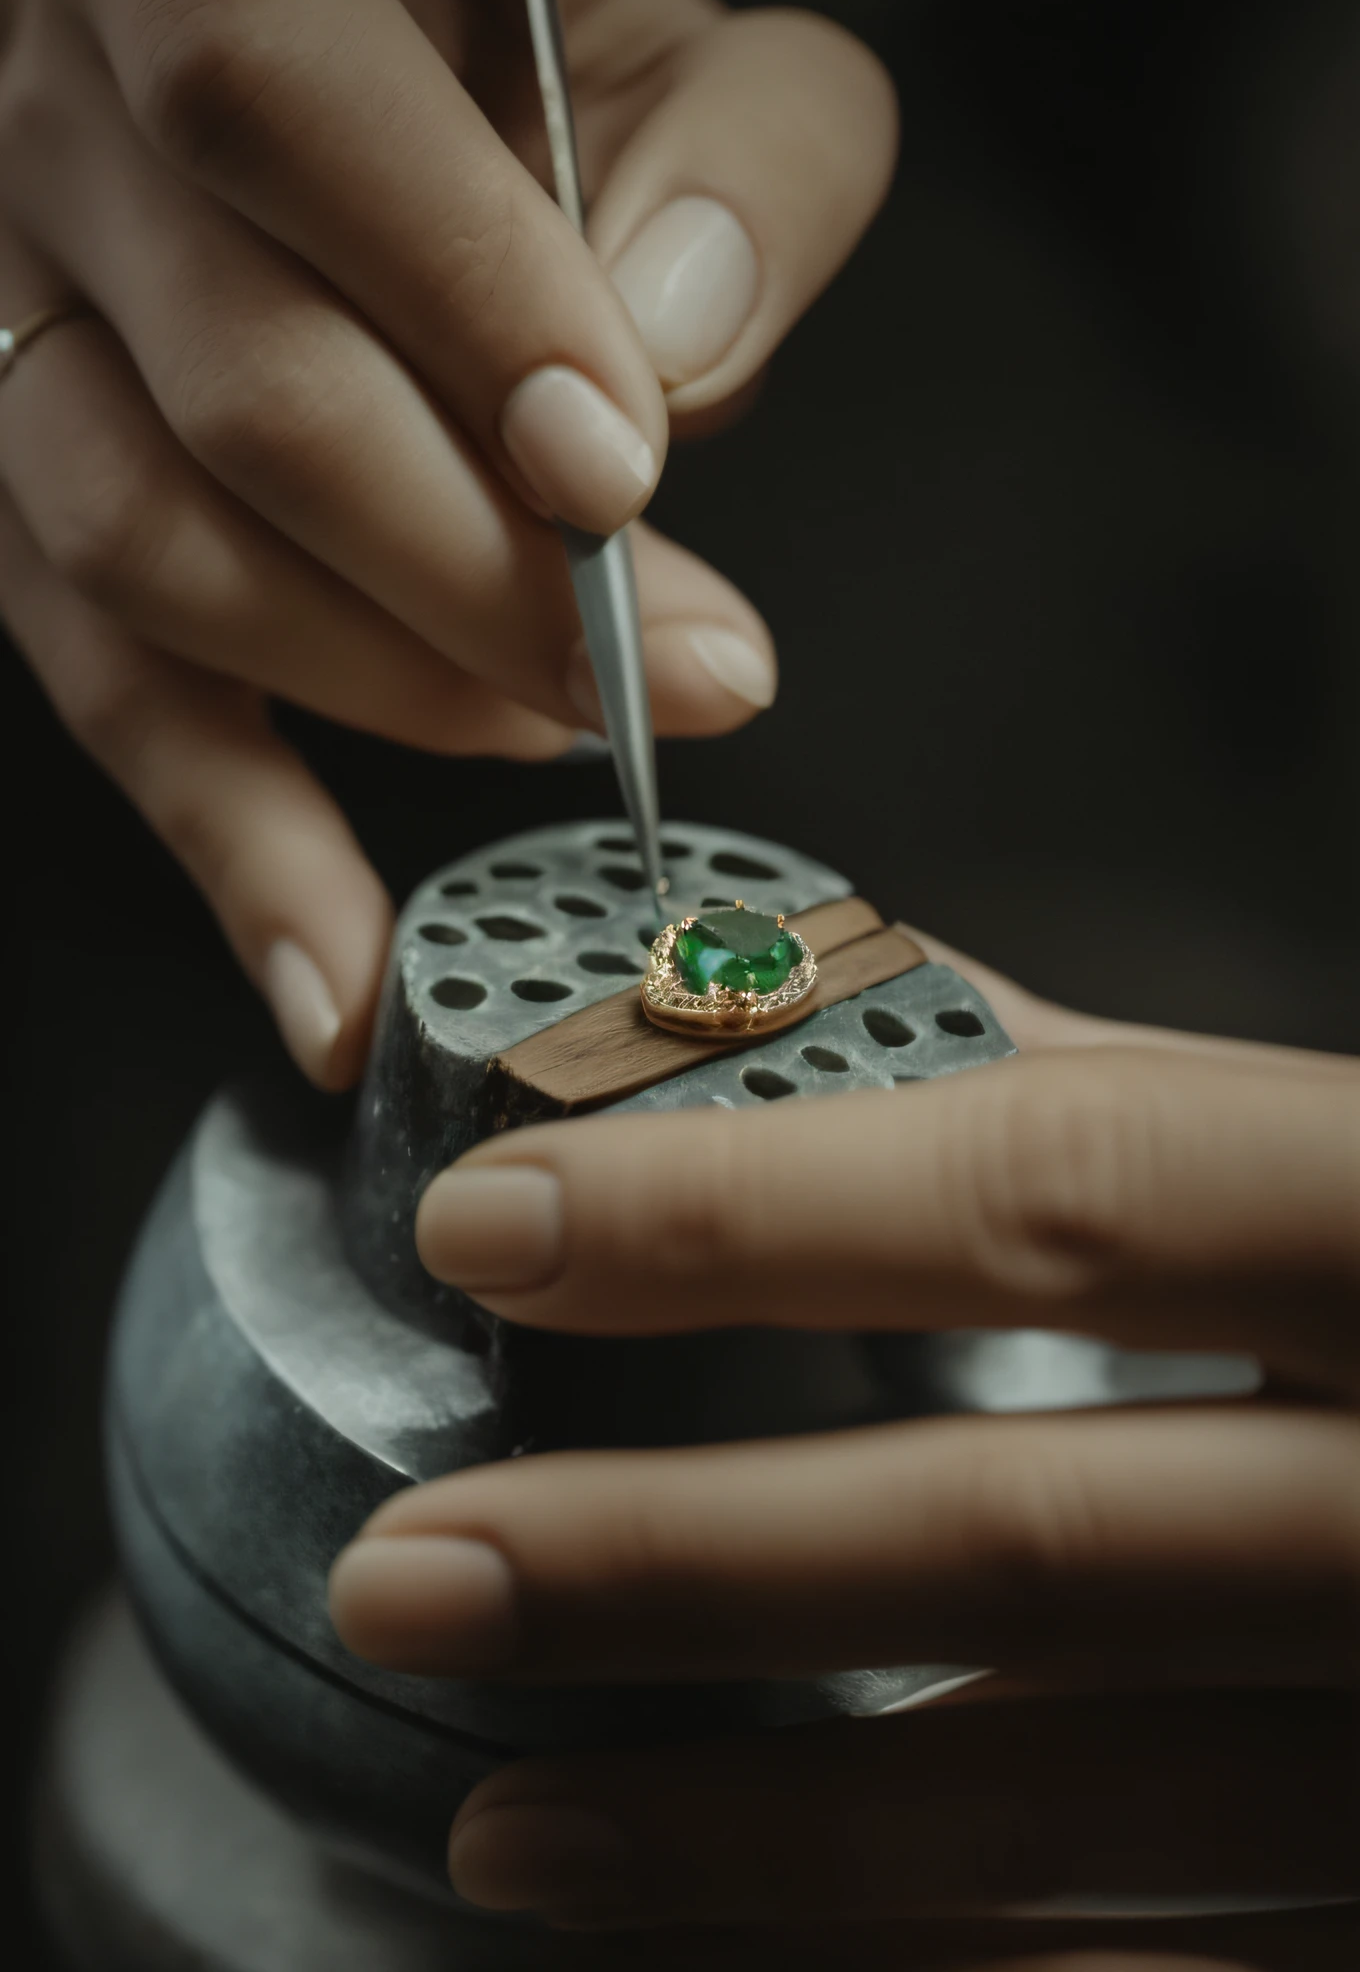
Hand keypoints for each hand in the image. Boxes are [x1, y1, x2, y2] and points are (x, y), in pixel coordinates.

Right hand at [0, 0, 894, 1084]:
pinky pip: (102, 680)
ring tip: (566, 730)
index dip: (460, 311)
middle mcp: (54, 111)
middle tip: (686, 665)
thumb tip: (681, 348)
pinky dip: (229, 844)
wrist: (300, 5)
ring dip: (377, 684)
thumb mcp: (654, 8)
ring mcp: (8, 308)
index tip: (620, 474)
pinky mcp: (23, 478)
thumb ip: (736, 146)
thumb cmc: (487, 0)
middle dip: (481, 571)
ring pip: (137, 547)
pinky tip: (334, 976)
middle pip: (236, 391)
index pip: (284, 114)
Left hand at [331, 938, 1358, 1967]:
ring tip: (508, 1814)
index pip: (1063, 1188)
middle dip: (683, 1564)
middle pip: (1025, 1537)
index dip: (758, 1205)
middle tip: (422, 1569)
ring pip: (1070, 1819)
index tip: (499, 1222)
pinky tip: (741, 1952)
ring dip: (754, 1833)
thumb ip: (1151, 1106)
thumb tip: (850, 1028)